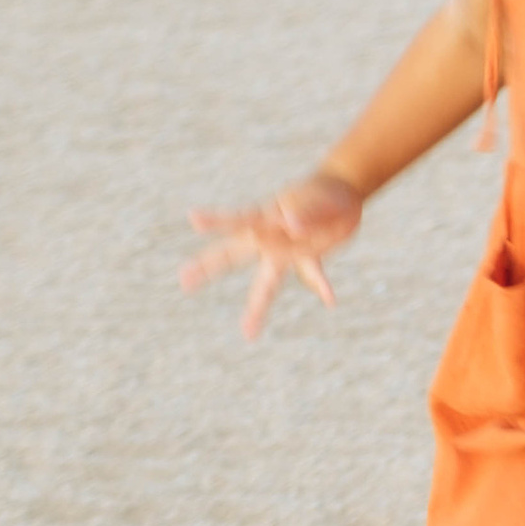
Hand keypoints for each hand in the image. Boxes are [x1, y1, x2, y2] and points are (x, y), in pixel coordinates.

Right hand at [181, 171, 363, 340]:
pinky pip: (312, 276)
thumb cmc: (320, 192)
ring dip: (257, 307)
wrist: (341, 192)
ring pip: (266, 283)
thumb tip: (290, 225)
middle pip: (232, 256)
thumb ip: (302, 211)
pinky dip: (321, 286)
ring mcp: (286, 252)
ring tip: (247, 333)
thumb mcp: (313, 199)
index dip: (215, 220)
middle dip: (207, 268)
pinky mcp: (310, 259)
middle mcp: (269, 239)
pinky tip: (330, 300)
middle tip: (183, 282)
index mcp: (265, 218)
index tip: (194, 218)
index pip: (236, 220)